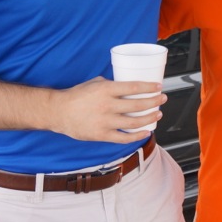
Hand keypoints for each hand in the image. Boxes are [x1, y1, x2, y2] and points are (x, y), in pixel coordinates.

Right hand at [49, 77, 166, 142]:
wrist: (58, 111)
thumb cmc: (77, 95)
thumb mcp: (95, 83)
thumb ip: (111, 85)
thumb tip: (127, 86)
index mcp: (106, 89)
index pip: (133, 87)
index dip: (149, 87)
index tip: (159, 86)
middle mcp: (107, 105)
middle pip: (137, 104)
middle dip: (154, 101)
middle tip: (162, 99)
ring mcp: (105, 121)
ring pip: (133, 122)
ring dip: (149, 118)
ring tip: (158, 114)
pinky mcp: (101, 135)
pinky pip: (123, 138)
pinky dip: (137, 136)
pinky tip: (146, 132)